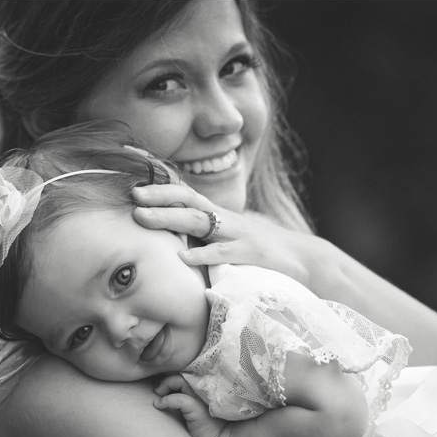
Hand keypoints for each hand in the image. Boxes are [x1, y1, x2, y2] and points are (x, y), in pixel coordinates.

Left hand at [132, 182, 318, 286]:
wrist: (304, 259)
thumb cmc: (261, 251)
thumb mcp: (228, 238)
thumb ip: (204, 234)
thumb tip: (173, 236)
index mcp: (217, 214)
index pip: (184, 191)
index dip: (159, 183)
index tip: (133, 177)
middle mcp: (225, 219)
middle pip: (187, 200)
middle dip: (158, 196)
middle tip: (131, 194)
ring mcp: (238, 234)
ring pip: (199, 221)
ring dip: (168, 217)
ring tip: (142, 217)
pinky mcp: (251, 254)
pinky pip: (223, 254)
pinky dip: (202, 255)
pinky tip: (183, 257)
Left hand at [153, 376, 226, 436]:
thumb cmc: (206, 423)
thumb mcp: (195, 405)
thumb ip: (186, 393)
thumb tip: (163, 388)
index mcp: (205, 385)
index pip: (187, 372)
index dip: (173, 375)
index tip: (165, 384)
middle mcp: (204, 388)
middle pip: (182, 373)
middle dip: (167, 378)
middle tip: (158, 389)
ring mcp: (201, 396)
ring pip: (178, 380)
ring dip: (164, 385)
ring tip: (158, 393)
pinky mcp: (196, 408)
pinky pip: (177, 399)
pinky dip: (165, 400)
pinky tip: (159, 405)